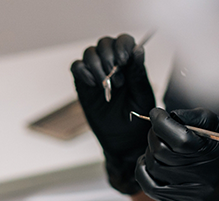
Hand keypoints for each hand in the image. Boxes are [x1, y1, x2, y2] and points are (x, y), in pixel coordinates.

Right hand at [71, 34, 154, 194]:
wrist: (125, 141)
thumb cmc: (138, 118)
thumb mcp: (142, 95)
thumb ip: (138, 73)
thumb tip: (138, 50)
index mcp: (130, 63)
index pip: (123, 41)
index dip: (122, 45)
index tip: (123, 60)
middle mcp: (112, 65)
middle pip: (104, 43)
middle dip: (108, 56)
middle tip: (117, 77)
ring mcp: (96, 74)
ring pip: (89, 53)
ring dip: (97, 66)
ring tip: (107, 84)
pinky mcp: (83, 85)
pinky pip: (77, 67)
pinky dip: (83, 71)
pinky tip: (94, 85)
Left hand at [136, 108, 218, 200]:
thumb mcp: (218, 127)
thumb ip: (193, 117)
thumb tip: (168, 116)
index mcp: (212, 152)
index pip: (177, 137)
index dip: (161, 121)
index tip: (157, 114)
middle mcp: (200, 174)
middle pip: (161, 150)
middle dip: (155, 134)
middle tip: (159, 129)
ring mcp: (189, 191)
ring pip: (154, 166)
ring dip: (151, 151)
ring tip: (159, 145)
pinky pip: (150, 187)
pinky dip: (143, 171)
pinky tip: (150, 162)